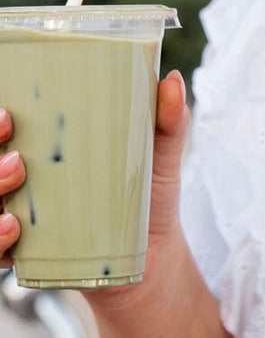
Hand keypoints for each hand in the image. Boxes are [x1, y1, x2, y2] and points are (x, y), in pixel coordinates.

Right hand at [0, 71, 192, 304]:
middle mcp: (19, 179)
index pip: (1, 132)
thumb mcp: (158, 157)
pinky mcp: (29, 254)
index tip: (7, 116)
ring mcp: (20, 216)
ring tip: (17, 184)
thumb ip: (168, 122)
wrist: (156, 256)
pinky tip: (14, 230)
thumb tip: (174, 81)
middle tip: (19, 159)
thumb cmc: (147, 196)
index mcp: (38, 147)